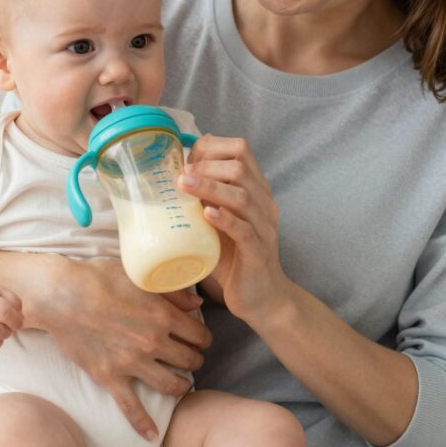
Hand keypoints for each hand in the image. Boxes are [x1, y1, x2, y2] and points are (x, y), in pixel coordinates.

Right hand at [29, 257, 211, 440]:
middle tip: (191, 358)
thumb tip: (197, 304)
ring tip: (182, 383)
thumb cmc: (99, 278)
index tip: (200, 339)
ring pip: (170, 385)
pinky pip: (130, 407)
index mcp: (163, 315)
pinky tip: (152, 435)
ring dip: (182, 385)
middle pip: (189, 360)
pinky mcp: (109, 377)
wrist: (60, 295)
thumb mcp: (141, 277)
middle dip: (195, 360)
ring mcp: (131, 362)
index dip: (203, 337)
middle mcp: (152, 342)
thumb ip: (173, 292)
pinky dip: (143, 424)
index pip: (199, 334)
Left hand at [179, 135, 291, 322]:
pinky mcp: (258, 252)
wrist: (263, 298)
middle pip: (241, 168)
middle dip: (208, 165)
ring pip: (241, 196)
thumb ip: (209, 198)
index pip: (242, 152)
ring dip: (210, 187)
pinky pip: (245, 231)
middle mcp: (264, 204)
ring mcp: (264, 228)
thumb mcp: (221, 221)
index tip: (188, 158)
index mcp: (257, 192)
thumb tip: (182, 171)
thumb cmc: (236, 258)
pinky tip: (206, 214)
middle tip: (181, 172)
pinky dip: (225, 219)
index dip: (214, 148)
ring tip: (184, 185)